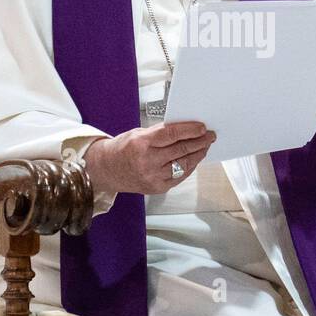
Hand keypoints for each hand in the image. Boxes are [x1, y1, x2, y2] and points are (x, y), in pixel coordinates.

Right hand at [84, 122, 215, 194]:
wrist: (106, 170)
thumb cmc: (122, 148)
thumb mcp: (138, 134)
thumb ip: (161, 132)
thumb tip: (185, 129)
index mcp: (141, 143)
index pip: (172, 134)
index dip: (190, 130)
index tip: (202, 127)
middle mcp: (147, 161)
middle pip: (181, 150)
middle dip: (199, 141)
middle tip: (210, 136)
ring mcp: (153, 177)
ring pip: (184, 164)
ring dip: (198, 154)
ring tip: (205, 146)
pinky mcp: (157, 188)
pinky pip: (180, 176)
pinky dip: (190, 166)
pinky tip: (195, 159)